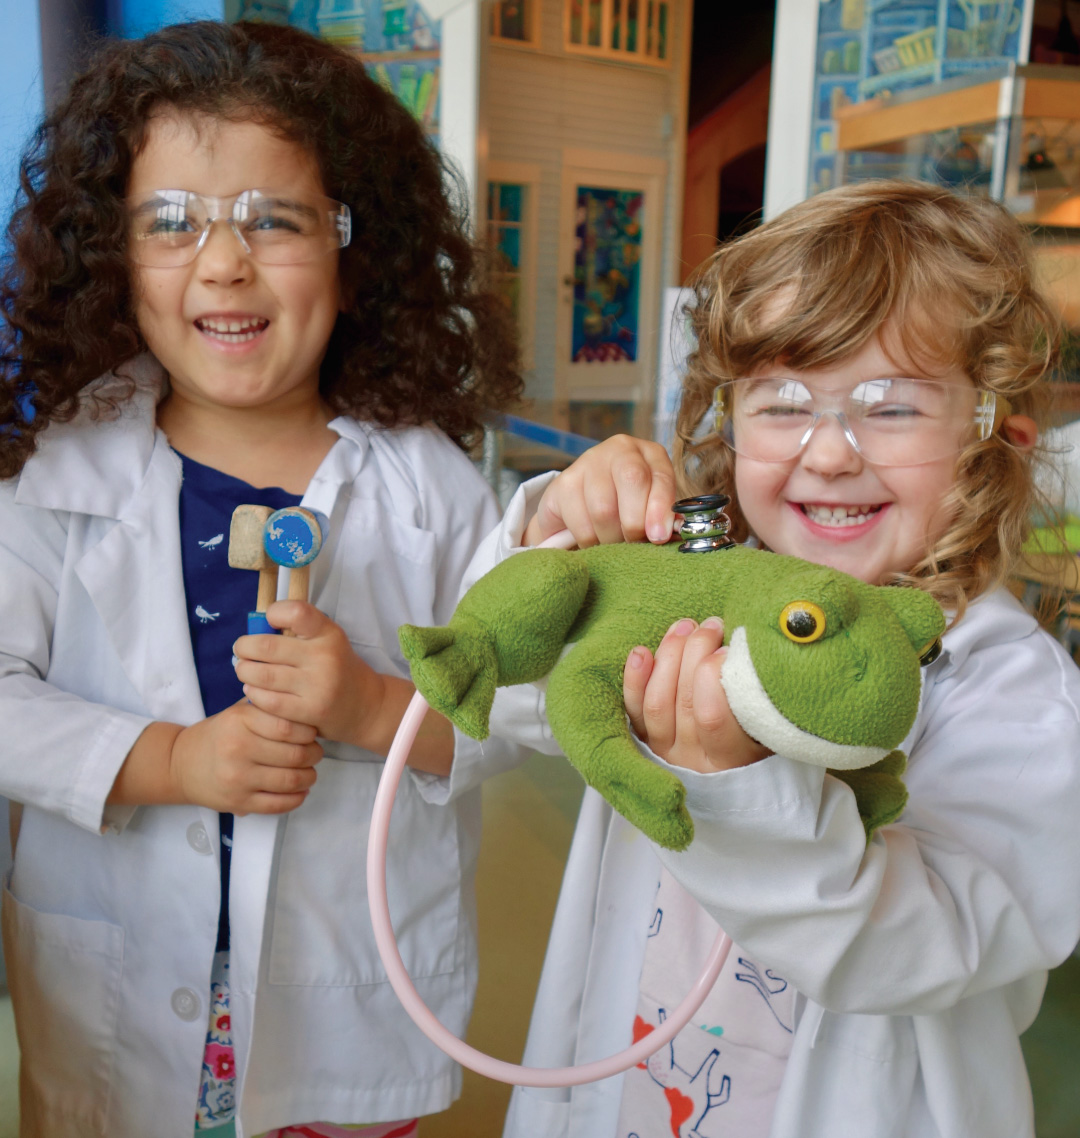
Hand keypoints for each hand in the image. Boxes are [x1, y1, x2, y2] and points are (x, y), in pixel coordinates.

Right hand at [169, 700, 322, 814]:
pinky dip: (297, 799)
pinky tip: (301, 791)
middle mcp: (238, 749)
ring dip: (309, 777)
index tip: (313, 733)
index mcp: (240, 721)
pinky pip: (278, 805)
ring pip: (290, 781)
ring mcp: (237, 778)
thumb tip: (307, 709)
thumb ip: (269, 708)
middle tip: (316, 753)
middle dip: (314, 755)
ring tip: (310, 772)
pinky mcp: (238, 802)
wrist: (181, 765)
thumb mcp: (238, 712)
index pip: (288, 727)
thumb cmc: (219, 734)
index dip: (309, 732)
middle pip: (294, 755)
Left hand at [236, 601, 455, 773]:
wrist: (366, 706)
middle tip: (240, 650)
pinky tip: (253, 690)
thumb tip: (254, 629)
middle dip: (244, 647)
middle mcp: (325, 657)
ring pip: (263, 676)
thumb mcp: (328, 641)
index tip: (270, 621)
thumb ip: (298, 632)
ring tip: (244, 670)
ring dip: (244, 671)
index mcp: (329, 633)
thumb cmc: (337, 668)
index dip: (274, 612)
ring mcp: (318, 686)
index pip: (296, 612)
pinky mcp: (310, 711)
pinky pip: (269, 701)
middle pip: (267, 646)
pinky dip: (253, 694)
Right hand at [523, 434, 677, 547]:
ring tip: (613, 544)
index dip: (661, 508)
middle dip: (635, 523)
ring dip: (611, 538)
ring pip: (604, 508)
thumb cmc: (626, 509)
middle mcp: (619, 449)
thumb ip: (662, 519)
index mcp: (649, 454)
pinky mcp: (562, 483)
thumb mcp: (650, 509)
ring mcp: (588, 462)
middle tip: (633, 544)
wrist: (582, 506)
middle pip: (632, 480)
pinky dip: (589, 542)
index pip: (661, 476)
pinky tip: (593, 541)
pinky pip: (580, 522)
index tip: (659, 537)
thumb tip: (664, 535)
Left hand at [623, 616, 771, 772]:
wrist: (734, 768)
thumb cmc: (760, 732)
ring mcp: (665, 752)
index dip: (714, 674)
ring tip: (686, 627)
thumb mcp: (770, 720)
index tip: (729, 648)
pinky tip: (641, 652)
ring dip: (669, 656)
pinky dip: (634, 679)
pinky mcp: (645, 741)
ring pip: (657, 702)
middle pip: (684, 701)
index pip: (711, 716)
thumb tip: (742, 644)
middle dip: (695, 651)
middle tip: (712, 626)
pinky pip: (634, 710)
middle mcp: (694, 760)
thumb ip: (756, 691)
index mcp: (732, 759)